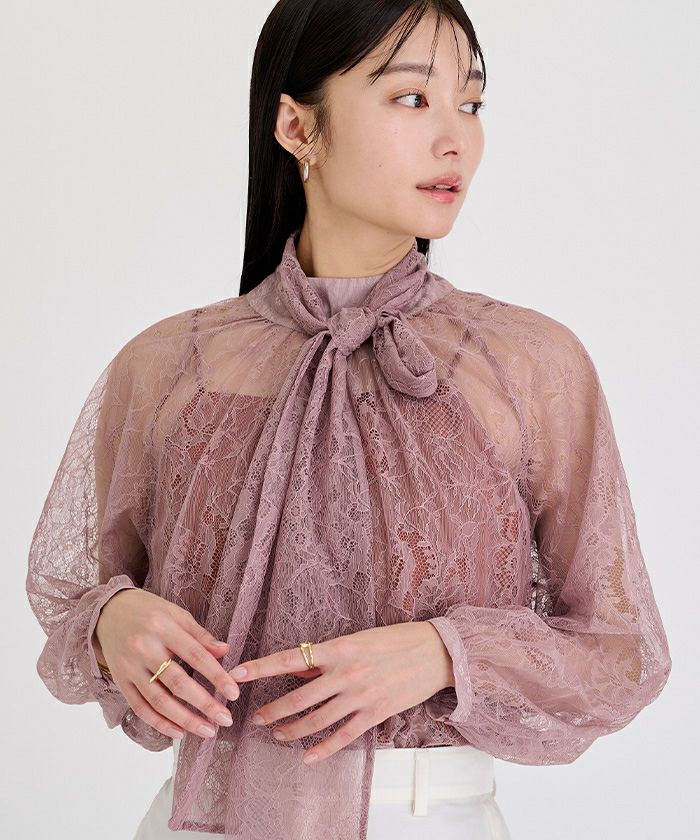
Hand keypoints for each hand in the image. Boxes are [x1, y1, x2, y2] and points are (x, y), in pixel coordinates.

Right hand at [93, 588, 241, 739]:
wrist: (108, 611)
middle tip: (225, 719)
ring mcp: (130, 667)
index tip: (234, 693)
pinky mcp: (120, 681)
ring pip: (159, 701)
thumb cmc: (148, 611)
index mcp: (163, 628)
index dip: (216, 675)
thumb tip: (225, 651)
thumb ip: (200, 635)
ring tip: (207, 730)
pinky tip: (178, 732)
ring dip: (185, 720)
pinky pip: (140, 708)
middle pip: (177, 683)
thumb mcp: (176, 614)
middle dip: (204, 704)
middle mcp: (144, 648)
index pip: (195, 655)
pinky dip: (159, 723)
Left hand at [229, 621, 454, 764]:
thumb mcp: (357, 639)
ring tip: (277, 734)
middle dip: (272, 710)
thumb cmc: (395, 640)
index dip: (260, 668)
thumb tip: (299, 665)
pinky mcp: (374, 713)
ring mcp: (360, 696)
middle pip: (298, 698)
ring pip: (316, 720)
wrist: (434, 652)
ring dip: (292, 730)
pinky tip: (307, 756)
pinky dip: (323, 749)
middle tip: (255, 718)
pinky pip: (342, 736)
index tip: (237, 674)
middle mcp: (345, 673)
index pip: (290, 659)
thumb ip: (327, 655)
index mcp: (338, 649)